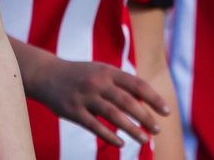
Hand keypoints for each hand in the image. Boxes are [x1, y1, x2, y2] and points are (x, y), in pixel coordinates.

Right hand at [30, 58, 169, 146]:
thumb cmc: (80, 75)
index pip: (136, 84)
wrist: (46, 74)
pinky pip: (95, 126)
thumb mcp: (100, 71)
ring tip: (145, 139)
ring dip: (132, 129)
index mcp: (106, 71)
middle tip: (157, 129)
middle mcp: (97, 82)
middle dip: (145, 117)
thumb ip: (121, 83)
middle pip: (127, 101)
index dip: (153, 98)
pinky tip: (121, 143)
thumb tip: (147, 101)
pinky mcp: (73, 111)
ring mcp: (84, 96)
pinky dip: (110, 136)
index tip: (167, 112)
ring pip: (113, 115)